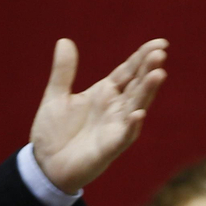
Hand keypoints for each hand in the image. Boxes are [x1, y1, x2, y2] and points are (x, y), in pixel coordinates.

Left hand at [29, 38, 168, 193]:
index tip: (160, 44)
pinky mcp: (109, 148)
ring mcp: (115, 128)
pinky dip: (131, 126)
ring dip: (147, 92)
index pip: (128, 71)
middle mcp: (115, 109)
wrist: (44, 165)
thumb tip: (64, 40)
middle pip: (136, 86)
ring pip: (136, 106)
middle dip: (148, 70)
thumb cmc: (54, 132)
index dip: (142, 57)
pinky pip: (123, 136)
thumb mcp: (55, 96)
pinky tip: (138, 114)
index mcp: (105, 93)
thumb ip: (63, 71)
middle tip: (160, 54)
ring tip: (158, 74)